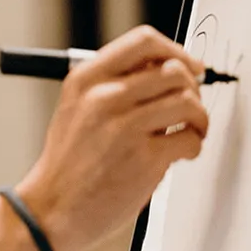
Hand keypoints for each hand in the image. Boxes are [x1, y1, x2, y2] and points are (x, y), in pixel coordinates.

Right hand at [17, 25, 207, 250]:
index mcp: (85, 79)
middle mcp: (104, 97)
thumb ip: (114, 84)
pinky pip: (191, 138)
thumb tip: (168, 68)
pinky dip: (194, 145)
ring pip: (189, 102)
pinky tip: (180, 153)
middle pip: (174, 70)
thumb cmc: (69, 162)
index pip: (143, 41)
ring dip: (199, 117)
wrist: (52, 208)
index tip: (190, 66)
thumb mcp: (77, 108)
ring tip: (190, 130)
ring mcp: (125, 128)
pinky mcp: (145, 159)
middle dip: (192, 88)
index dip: (176, 50)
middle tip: (190, 106)